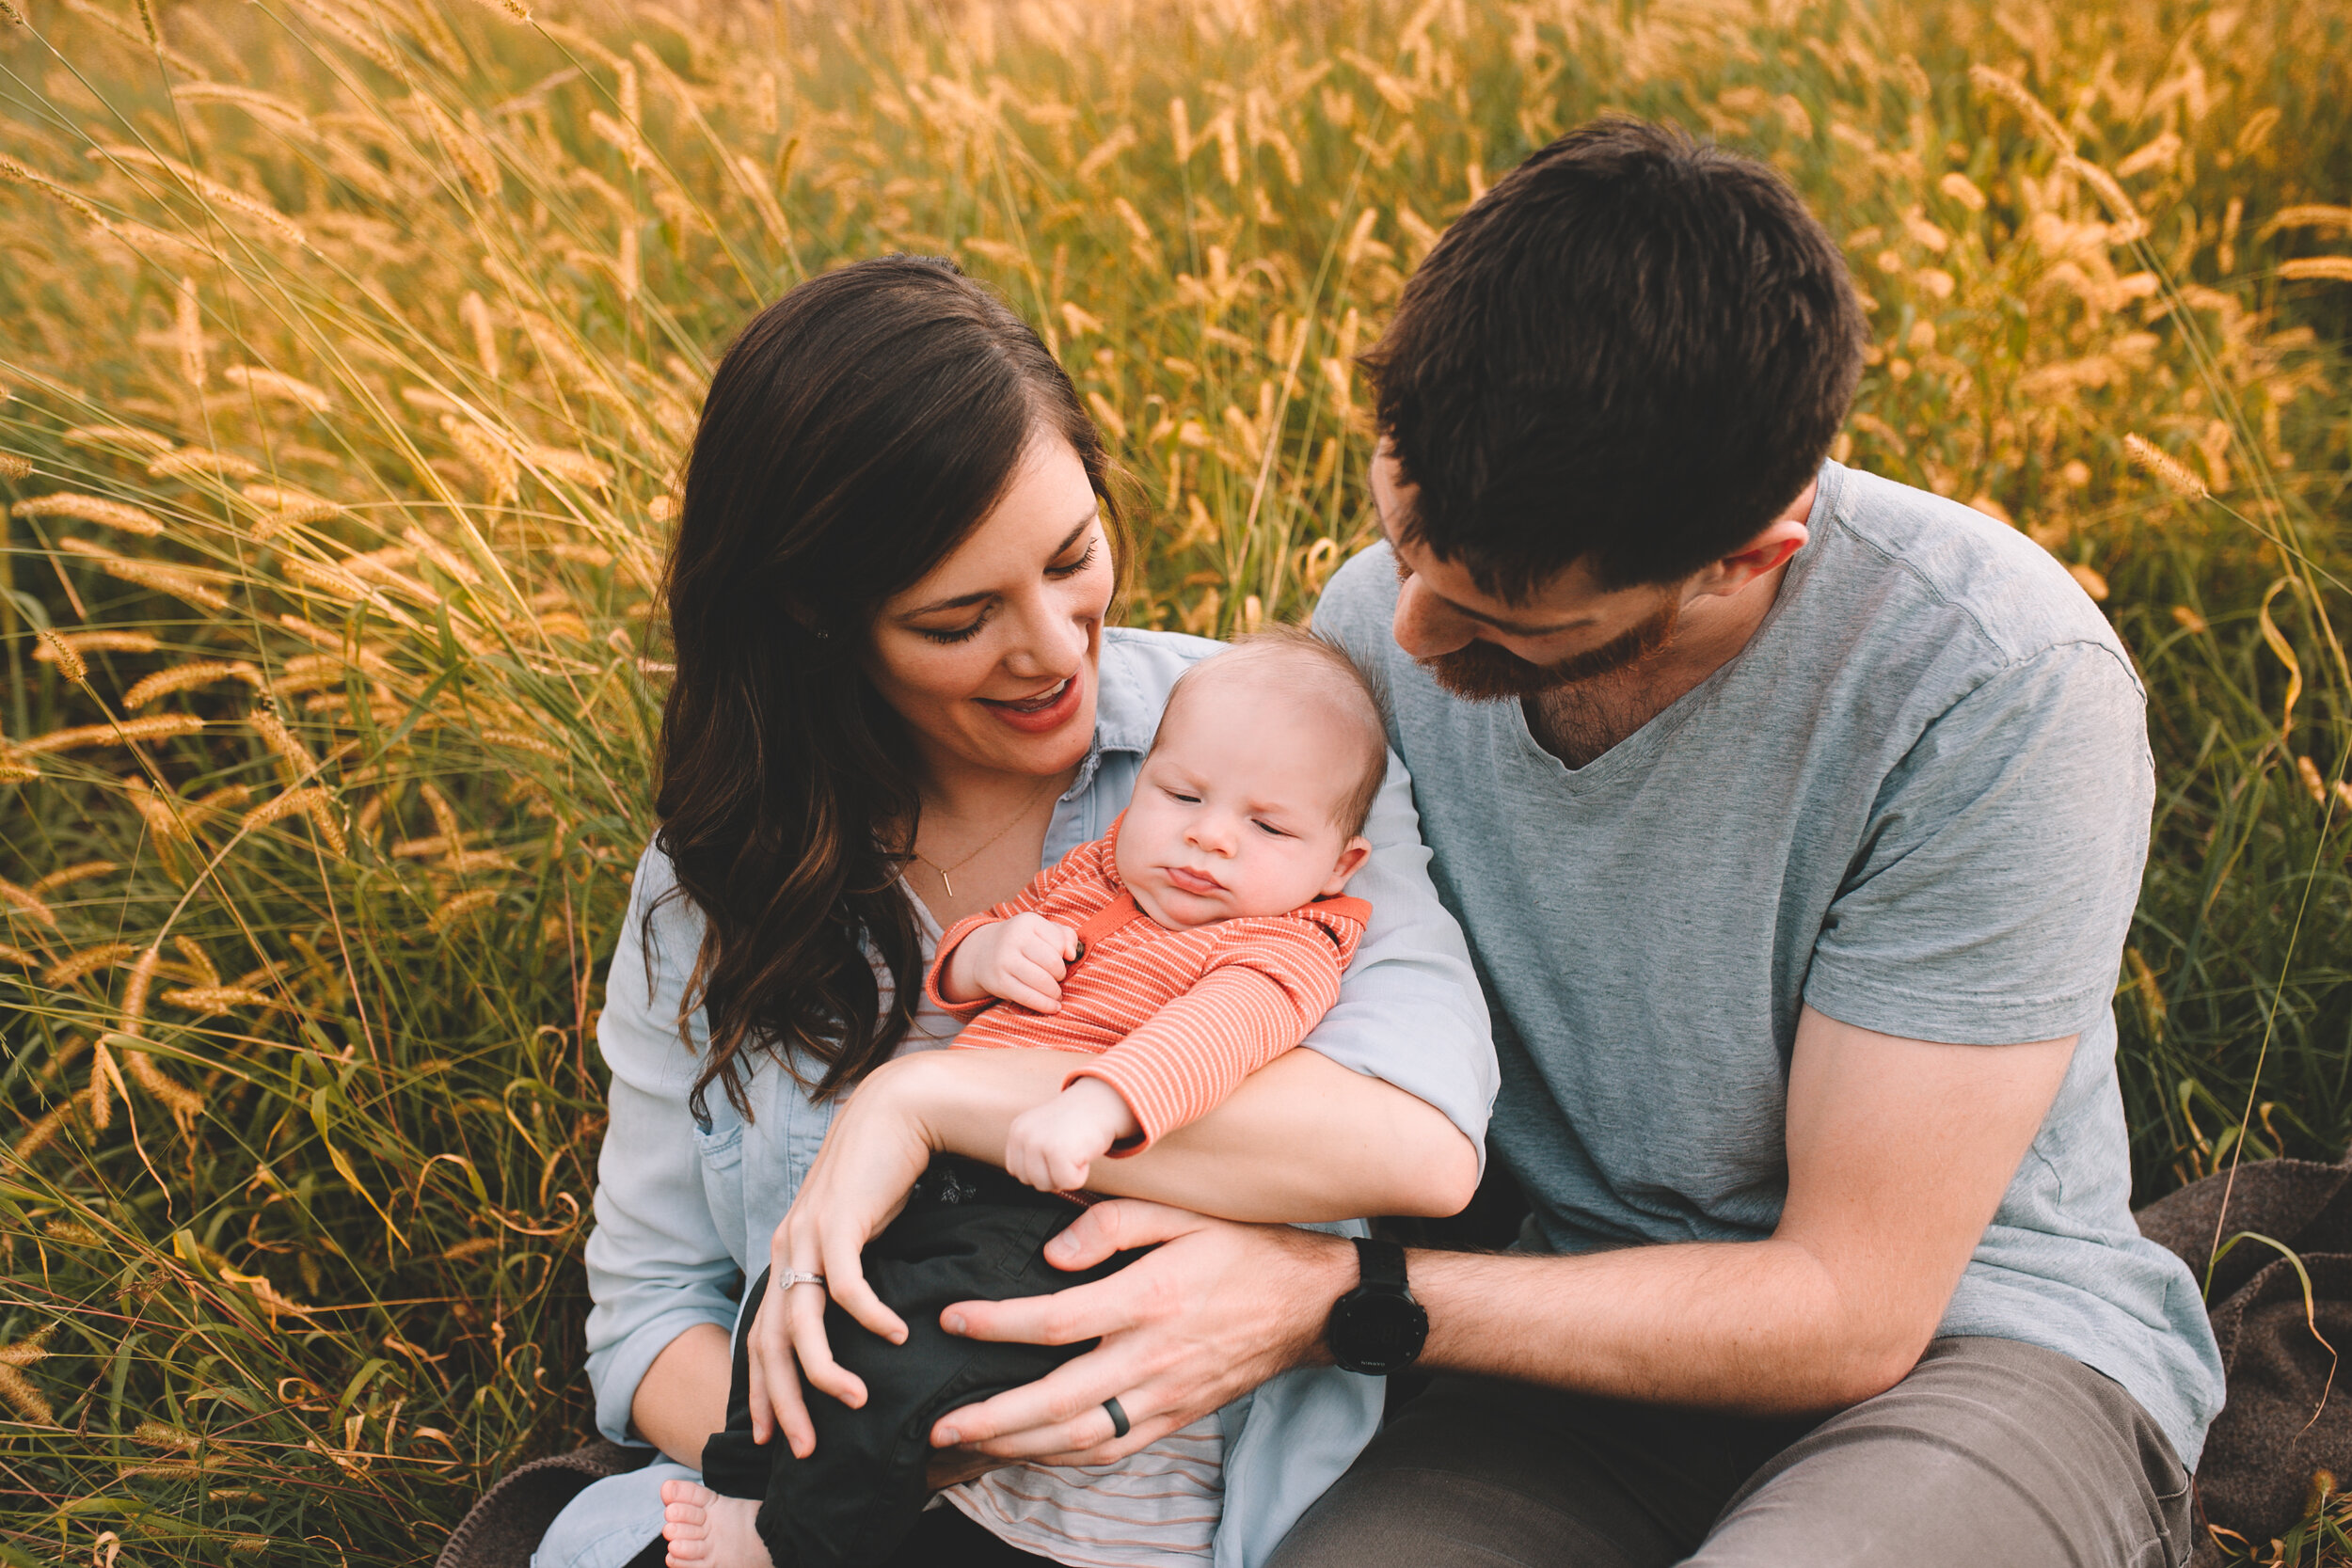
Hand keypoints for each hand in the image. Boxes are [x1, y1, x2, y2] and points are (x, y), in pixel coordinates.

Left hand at [747, 1057, 934, 1454]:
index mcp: (786, 1258)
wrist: (895, 1111)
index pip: (761, 1340)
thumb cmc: (882, 1175)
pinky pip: (846, 1284)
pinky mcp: (839, 1220)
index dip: (762, 1391)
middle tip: (804, 1448)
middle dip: (783, 1402)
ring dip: (823, 1371)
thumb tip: (857, 1325)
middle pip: (772, 1344)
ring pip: (801, 1322)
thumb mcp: (856, 1234)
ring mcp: (808, 1235)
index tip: (770, 1437)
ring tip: (855, 1402)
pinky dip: (869, 1316)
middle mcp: (787, 1249)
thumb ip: (847, 1274)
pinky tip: (896, 1336)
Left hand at [925, 1199, 1355, 1465]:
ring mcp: (1167, 1395)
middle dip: (993, 1418)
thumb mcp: (1182, 1213)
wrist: (1310, 1303)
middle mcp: (1155, 1356)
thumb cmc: (1241, 1248)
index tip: (952, 1319)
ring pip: (1081, 1438)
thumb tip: (1051, 1254)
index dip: (997, 1324)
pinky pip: (1113, 1449)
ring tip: (969, 1447)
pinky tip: (1029, 1453)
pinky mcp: (1177, 1417)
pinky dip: (1065, 1459)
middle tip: (941, 1424)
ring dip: (1019, 1448)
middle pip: (1059, 1401)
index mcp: (1152, 1297)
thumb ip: (1112, 1223)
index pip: (1058, 1320)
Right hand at [945, 913, 1078, 1010]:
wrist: (983, 952)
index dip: (1065, 954)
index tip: (1061, 960)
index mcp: (1027, 921)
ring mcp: (1004, 961)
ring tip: (1056, 994)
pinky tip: (1052, 1007)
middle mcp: (1014, 938)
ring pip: (1042, 981)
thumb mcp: (1042, 930)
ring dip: (1055, 992)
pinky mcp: (999, 982)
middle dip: (1061, 974)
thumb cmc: (1023, 942)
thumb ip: (1066, 936)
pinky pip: (1028, 997)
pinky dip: (1045, 1005)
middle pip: (1052, 962)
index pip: (1059, 941)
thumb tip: (1072, 955)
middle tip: (1058, 978)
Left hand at [1005, 1078, 1139, 1191]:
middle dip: (1052, 1174)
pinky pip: (1067, 1183)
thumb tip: (1029, 1179)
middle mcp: (1023, 1136)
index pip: (1017, 1172)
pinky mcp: (1057, 1151)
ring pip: (1046, 1185)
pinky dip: (1080, 1175)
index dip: (1041, 1168)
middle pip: (1030, 1181)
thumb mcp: (1042, 1133)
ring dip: (1066, 1175)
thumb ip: (1030, 1153)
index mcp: (1017, 1131)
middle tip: (1068, 1151)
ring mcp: (1038, 1143)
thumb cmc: (1077, 1122)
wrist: (1101, 1103)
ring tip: (1074, 1151)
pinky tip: (1083, 1153)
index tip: (1056, 1152)